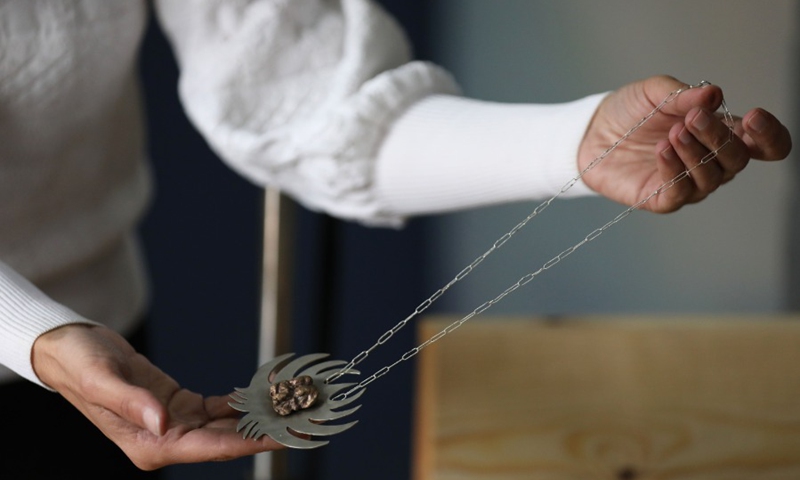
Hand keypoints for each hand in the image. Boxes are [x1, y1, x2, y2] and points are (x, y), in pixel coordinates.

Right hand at [32, 324, 280, 469]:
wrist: (68, 349)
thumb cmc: (79, 364)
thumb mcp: (100, 380)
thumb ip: (132, 404)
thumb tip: (163, 424)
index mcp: (149, 444)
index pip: (210, 448)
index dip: (250, 444)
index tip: (283, 438)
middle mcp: (165, 439)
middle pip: (226, 441)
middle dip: (266, 434)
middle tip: (304, 423)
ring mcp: (174, 424)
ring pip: (227, 425)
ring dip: (259, 418)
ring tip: (295, 409)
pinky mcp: (178, 406)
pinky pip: (218, 408)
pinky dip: (242, 403)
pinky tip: (265, 396)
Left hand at [578, 75, 791, 211]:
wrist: (591, 132)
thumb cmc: (629, 111)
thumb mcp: (655, 93)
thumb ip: (684, 94)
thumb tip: (713, 94)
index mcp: (720, 133)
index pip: (765, 145)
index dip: (770, 135)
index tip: (753, 117)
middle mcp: (711, 161)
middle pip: (737, 159)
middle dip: (719, 137)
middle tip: (692, 118)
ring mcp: (689, 183)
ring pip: (712, 177)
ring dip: (695, 152)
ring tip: (672, 132)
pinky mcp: (663, 199)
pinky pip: (680, 192)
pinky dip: (674, 170)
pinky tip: (662, 150)